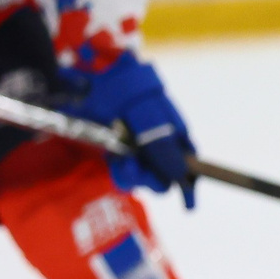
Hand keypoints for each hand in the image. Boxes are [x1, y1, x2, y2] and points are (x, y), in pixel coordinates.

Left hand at [66, 53, 196, 204]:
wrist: (89, 71)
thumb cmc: (123, 90)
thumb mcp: (148, 116)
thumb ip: (163, 145)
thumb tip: (180, 175)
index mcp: (175, 134)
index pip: (190, 166)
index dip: (190, 187)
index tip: (188, 206)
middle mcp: (160, 143)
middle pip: (165, 176)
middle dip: (150, 179)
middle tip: (131, 166)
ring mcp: (138, 147)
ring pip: (144, 177)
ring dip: (133, 175)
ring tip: (119, 161)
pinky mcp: (118, 149)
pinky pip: (126, 173)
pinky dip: (122, 172)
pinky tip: (114, 161)